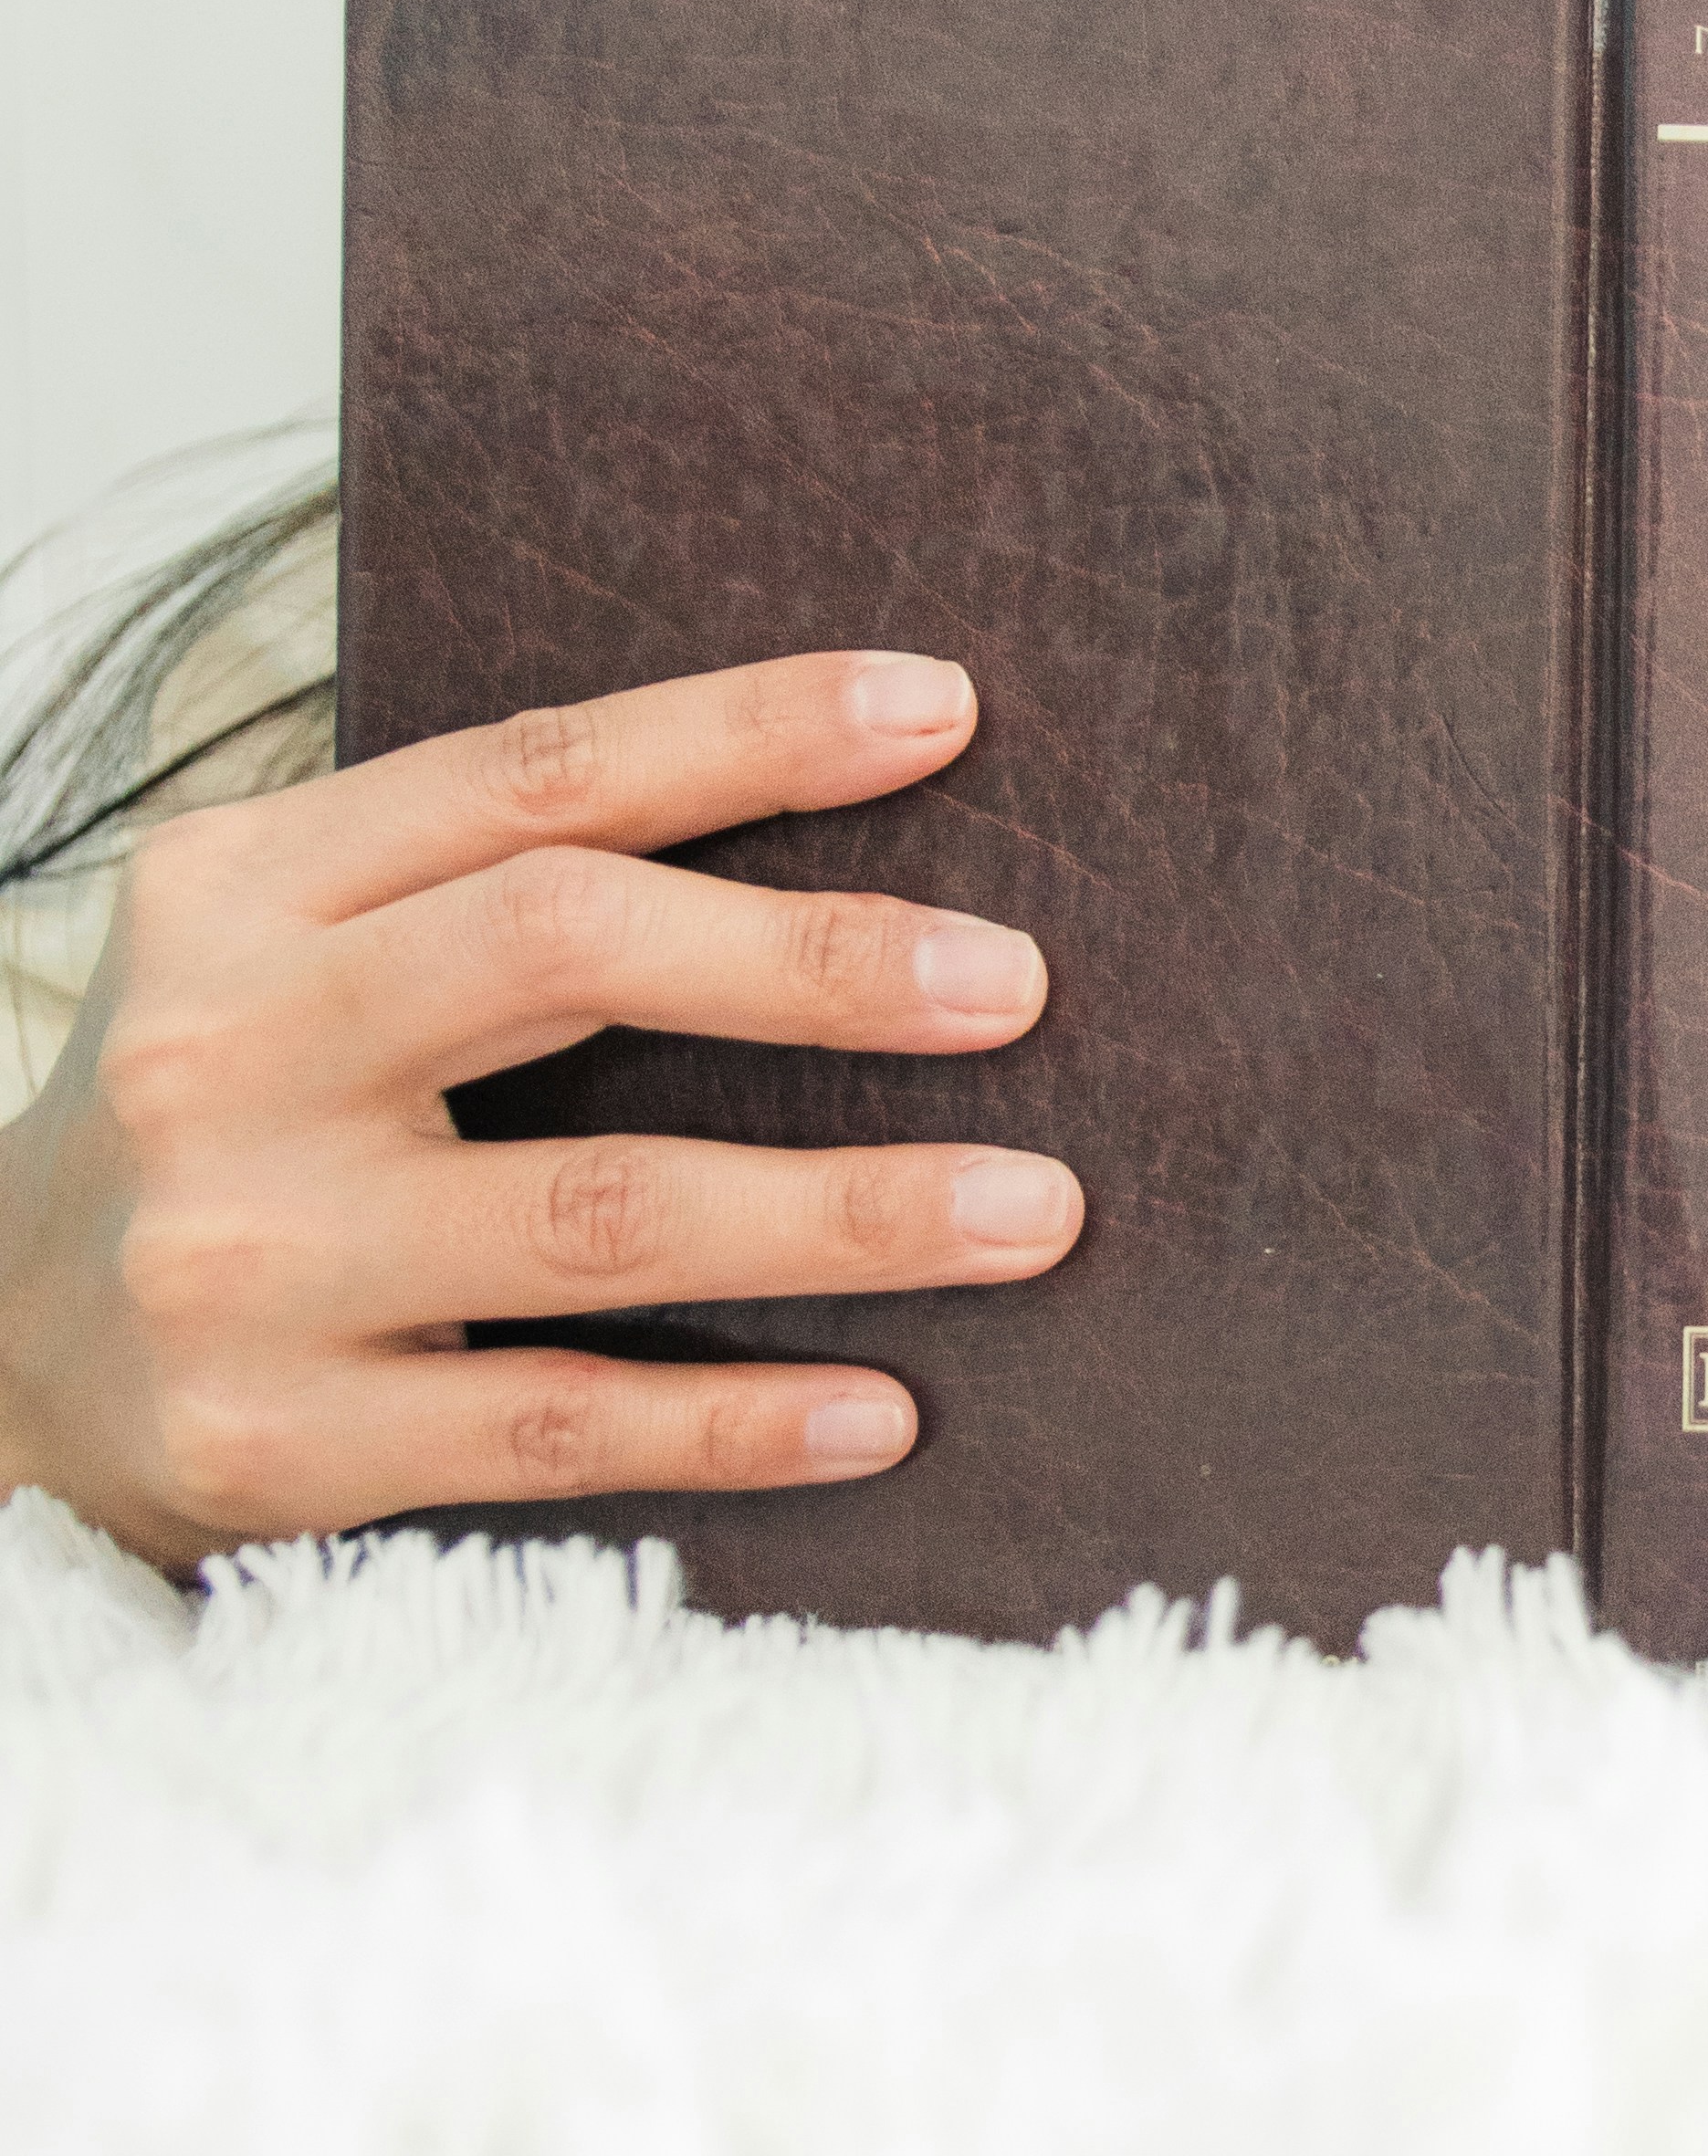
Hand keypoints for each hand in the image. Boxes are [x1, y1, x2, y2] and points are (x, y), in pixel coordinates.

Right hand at [0, 651, 1081, 1569]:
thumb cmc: (230, 1114)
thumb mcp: (291, 947)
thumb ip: (488, 878)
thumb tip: (839, 811)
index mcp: (244, 884)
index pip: (533, 774)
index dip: (744, 732)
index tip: (937, 713)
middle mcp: (228, 1050)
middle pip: (568, 949)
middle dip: (818, 961)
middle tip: (1013, 984)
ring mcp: (245, 1255)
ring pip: (602, 1213)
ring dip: (846, 1212)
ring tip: (1031, 1209)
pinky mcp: (277, 1442)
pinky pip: (560, 1424)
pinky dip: (739, 1419)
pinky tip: (885, 1408)